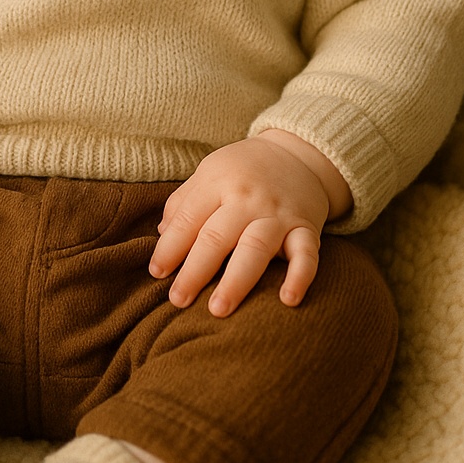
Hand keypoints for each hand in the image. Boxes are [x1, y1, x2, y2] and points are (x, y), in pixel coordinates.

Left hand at [148, 132, 348, 315]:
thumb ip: (183, 202)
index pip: (188, 219)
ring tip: (218, 309)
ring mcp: (278, 214)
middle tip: (178, 300)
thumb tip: (161, 234)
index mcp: (218, 182)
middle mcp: (248, 198)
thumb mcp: (209, 172)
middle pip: (217, 237)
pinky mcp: (306, 227)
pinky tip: (288, 300)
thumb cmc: (243, 170)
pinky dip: (300, 276)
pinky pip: (307, 253)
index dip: (169, 247)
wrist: (297, 153)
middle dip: (195, 271)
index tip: (156, 273)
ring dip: (236, 281)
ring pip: (256, 247)